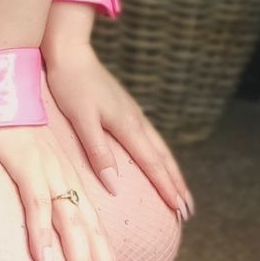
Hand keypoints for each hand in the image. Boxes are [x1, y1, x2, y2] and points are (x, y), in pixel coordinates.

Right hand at [0, 122, 117, 260]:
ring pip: (68, 219)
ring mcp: (47, 170)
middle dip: (99, 258)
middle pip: (87, 225)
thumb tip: (53, 211)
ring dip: (77, 253)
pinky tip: (43, 256)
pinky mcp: (26, 165)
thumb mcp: (38, 157)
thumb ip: (47, 184)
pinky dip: (40, 231)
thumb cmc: (15, 127)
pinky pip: (36, 203)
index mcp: (68, 176)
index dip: (104, 250)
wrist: (5, 91)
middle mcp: (63, 176)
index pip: (92, 221)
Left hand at [42, 40, 194, 219]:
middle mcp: (135, 119)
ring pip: (158, 145)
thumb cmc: (71, 83)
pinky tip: (155, 155)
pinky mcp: (124, 105)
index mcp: (127, 125)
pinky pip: (149, 136)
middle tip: (189, 209)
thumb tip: (115, 187)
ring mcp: (131, 111)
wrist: (70, 50)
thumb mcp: (81, 119)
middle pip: (162, 156)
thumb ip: (98, 152)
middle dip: (176, 183)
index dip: (166, 188)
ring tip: (180, 188)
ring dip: (171, 169)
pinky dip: (159, 153)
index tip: (180, 210)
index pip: (152, 163)